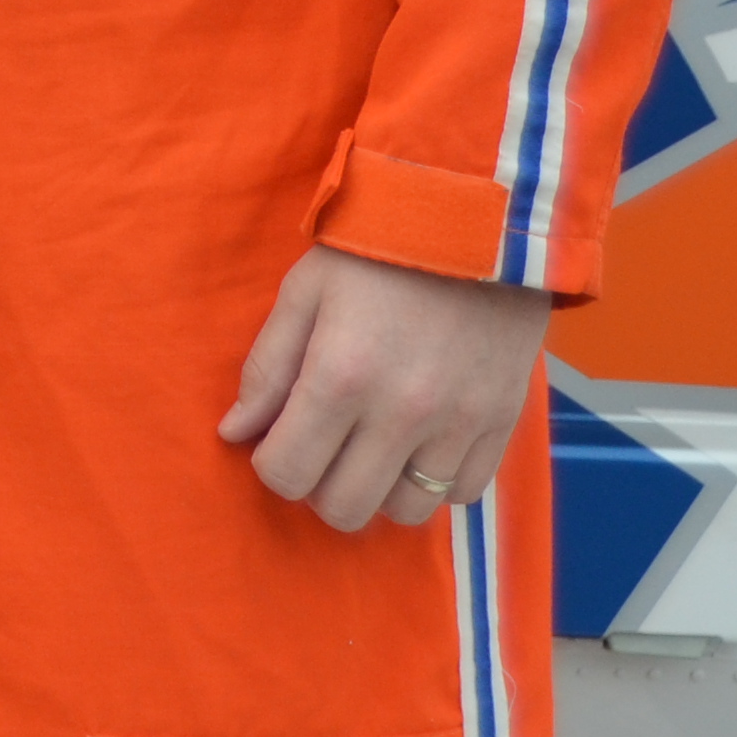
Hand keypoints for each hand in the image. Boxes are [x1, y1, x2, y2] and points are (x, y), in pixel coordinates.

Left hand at [217, 243, 545, 532]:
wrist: (474, 225)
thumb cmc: (374, 254)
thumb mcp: (302, 294)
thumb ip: (266, 369)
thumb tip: (235, 433)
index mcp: (340, 377)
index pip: (287, 473)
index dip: (272, 464)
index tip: (278, 439)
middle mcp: (401, 414)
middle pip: (344, 508)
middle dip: (318, 487)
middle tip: (321, 449)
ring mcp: (458, 426)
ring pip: (405, 511)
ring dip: (378, 490)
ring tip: (371, 449)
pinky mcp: (501, 426)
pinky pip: (464, 494)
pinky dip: (436, 483)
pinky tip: (419, 445)